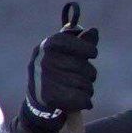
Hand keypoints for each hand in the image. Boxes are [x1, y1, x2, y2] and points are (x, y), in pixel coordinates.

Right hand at [22, 5, 98, 132]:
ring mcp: (45, 79)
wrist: (37, 96)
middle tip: (86, 77)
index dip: (88, 49)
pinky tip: (82, 100)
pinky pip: (81, 99)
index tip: (93, 54)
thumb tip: (94, 30)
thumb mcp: (66, 52)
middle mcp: (44, 60)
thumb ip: (82, 42)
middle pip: (84, 67)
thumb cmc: (57, 69)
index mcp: (48, 45)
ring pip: (85, 84)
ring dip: (88, 88)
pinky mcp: (49, 97)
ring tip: (80, 88)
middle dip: (90, 73)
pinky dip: (86, 101)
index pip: (75, 43)